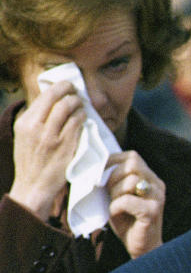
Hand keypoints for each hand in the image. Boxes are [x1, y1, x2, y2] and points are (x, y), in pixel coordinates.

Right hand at [7, 81, 84, 218]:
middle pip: (58, 98)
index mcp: (24, 123)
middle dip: (71, 90)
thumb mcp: (25, 136)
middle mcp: (36, 127)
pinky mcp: (66, 146)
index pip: (44, 96)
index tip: (67, 86)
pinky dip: (83, 116)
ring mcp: (52, 136)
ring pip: (69, 108)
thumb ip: (36, 119)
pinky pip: (78, 123)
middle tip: (77, 92)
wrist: (33, 186)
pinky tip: (84, 117)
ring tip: (82, 104)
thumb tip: (52, 99)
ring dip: (79, 103)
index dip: (59, 87)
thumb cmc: (31, 160)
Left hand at [105, 151, 165, 257]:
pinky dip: (116, 207)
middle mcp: (157, 186)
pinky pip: (127, 201)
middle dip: (113, 176)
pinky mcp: (152, 212)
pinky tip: (116, 215)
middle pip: (132, 164)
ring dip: (114, 194)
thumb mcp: (119, 197)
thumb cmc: (128, 222)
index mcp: (151, 179)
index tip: (99, 169)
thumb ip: (114, 182)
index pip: (133, 157)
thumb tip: (95, 168)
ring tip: (114, 206)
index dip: (113, 159)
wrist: (142, 249)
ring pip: (130, 181)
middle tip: (106, 191)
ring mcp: (157, 198)